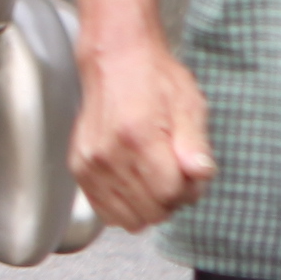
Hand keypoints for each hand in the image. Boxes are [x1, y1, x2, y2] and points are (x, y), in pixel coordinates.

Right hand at [72, 32, 214, 230]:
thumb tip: (201, 174)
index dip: (189, 190)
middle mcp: (109, 154)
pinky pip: (105, 212)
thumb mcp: (189, 104)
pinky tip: (135, 186)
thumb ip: (196, 145)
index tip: (191, 174)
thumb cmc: (154, 79)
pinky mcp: (79, 168)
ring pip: (129, 219)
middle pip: (151, 211)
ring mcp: (90, 164)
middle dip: (171, 201)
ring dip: (148, 206)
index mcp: (139, 136)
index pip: (170, 194)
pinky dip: (125, 207)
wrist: (115, 61)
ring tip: (154, 178)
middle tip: (175, 175)